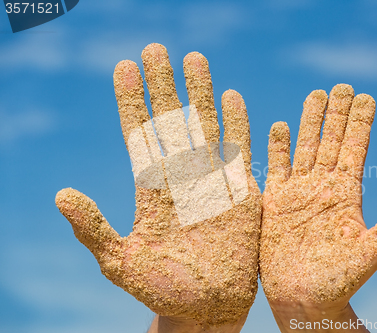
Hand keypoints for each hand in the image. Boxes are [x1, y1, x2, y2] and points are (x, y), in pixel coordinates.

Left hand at [56, 43, 260, 329]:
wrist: (208, 307)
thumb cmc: (163, 290)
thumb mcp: (120, 263)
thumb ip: (93, 229)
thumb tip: (60, 195)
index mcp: (152, 189)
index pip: (140, 133)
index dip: (131, 100)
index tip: (124, 67)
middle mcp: (181, 177)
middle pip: (171, 120)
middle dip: (163, 84)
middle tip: (156, 49)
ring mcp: (213, 181)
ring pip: (205, 125)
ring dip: (200, 92)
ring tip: (193, 58)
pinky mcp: (241, 191)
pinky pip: (240, 149)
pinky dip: (237, 122)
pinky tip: (231, 95)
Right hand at [259, 85, 376, 331]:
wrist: (303, 298)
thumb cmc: (340, 281)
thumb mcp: (371, 251)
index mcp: (347, 195)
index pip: (356, 150)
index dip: (361, 123)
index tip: (367, 97)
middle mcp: (323, 187)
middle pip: (331, 141)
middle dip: (337, 114)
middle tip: (342, 85)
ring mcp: (298, 192)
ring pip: (304, 148)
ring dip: (309, 123)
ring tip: (315, 95)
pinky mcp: (275, 203)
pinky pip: (275, 169)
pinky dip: (276, 148)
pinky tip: (279, 126)